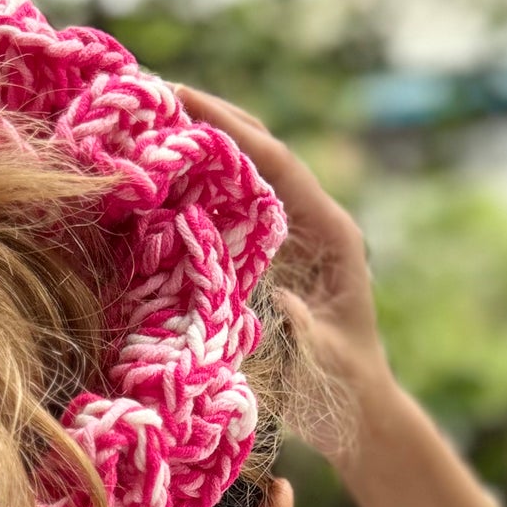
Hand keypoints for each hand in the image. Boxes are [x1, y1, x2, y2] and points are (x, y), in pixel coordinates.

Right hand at [173, 82, 395, 456]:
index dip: (231, 128)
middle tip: (150, 92)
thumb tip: (268, 291)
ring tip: (149, 119)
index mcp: (331, 233)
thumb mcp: (320, 363)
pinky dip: (201, 183)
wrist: (358, 414)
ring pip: (247, 171)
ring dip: (203, 144)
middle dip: (211, 119)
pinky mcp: (273, 252)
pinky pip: (235, 204)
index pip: (277, 163)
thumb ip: (298, 328)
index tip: (181, 98)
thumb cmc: (341, 392)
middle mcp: (314, 221)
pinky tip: (162, 174)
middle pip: (261, 150)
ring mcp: (293, 234)